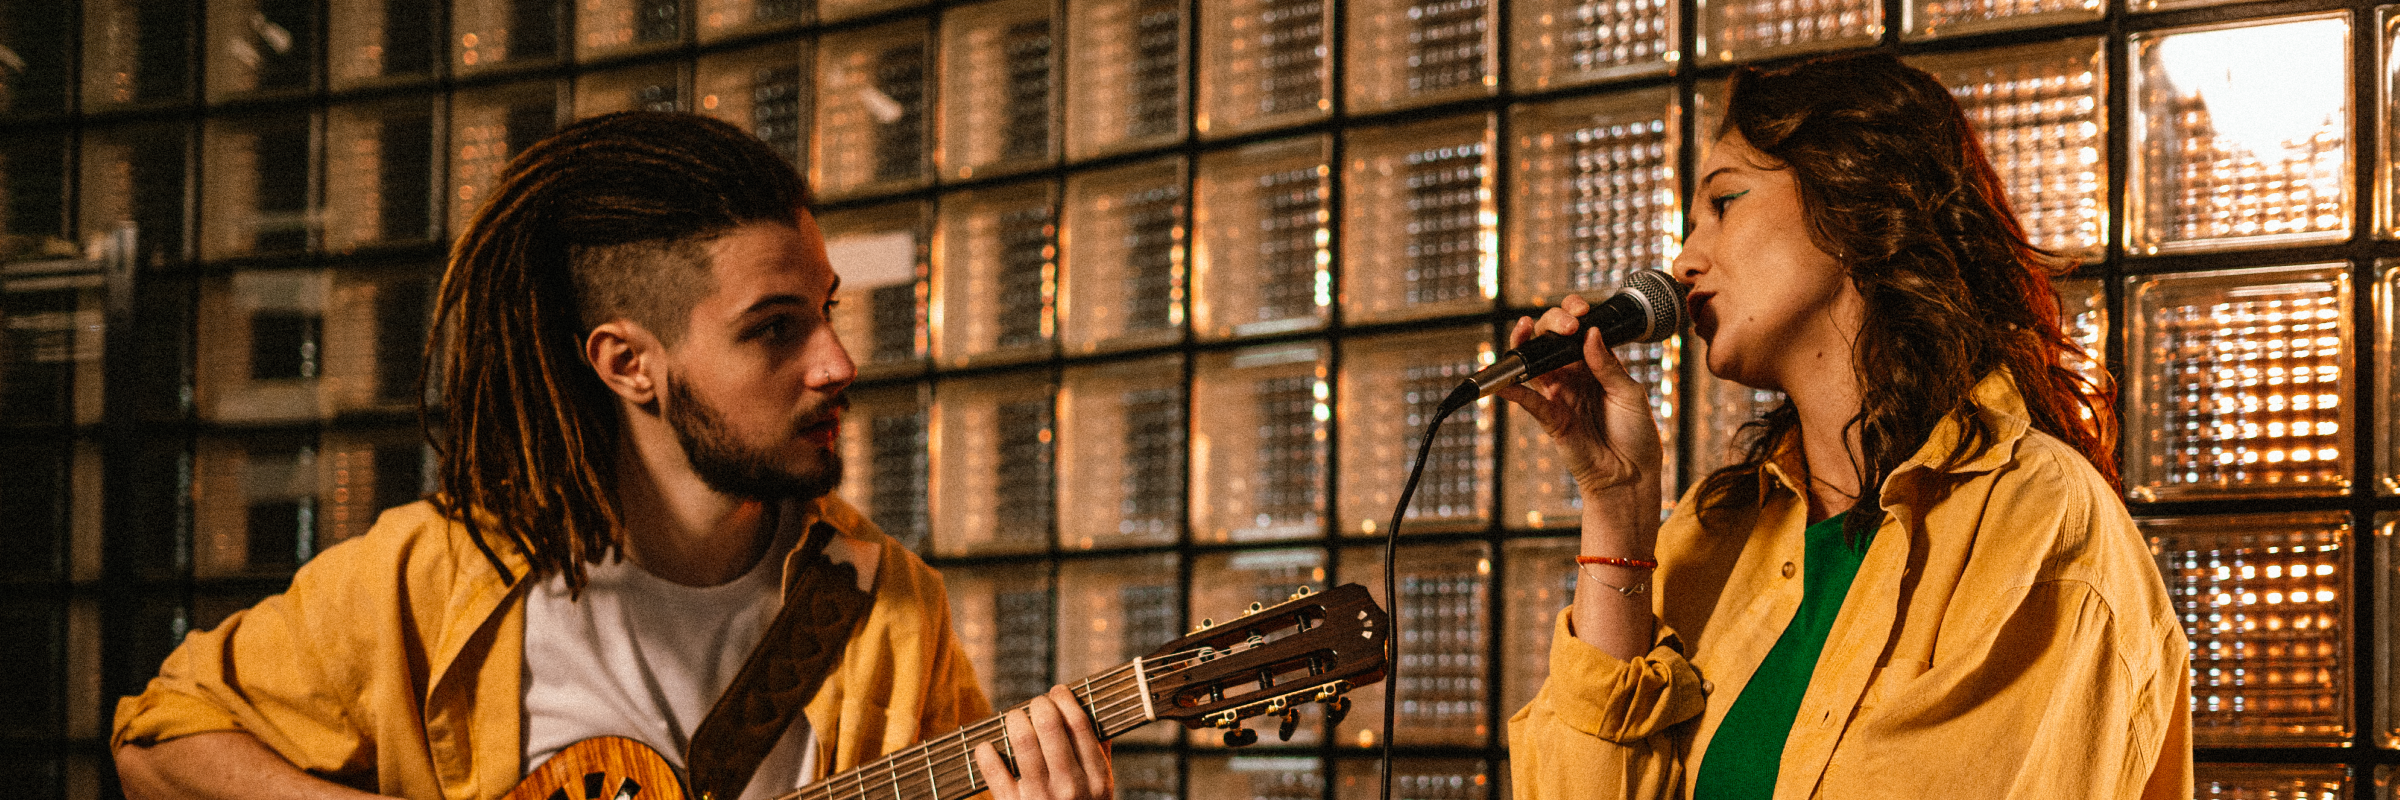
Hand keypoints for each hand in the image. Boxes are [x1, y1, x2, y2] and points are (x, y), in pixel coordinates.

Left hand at [972, 685, 1113, 799]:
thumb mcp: (1101, 791)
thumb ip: (1099, 754)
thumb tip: (1092, 712)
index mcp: (1096, 779)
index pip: (1079, 724)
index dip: (1065, 699)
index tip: (1057, 691)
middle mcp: (1070, 787)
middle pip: (1050, 725)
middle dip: (1039, 705)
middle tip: (1034, 705)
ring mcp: (1040, 798)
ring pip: (1022, 741)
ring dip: (1014, 720)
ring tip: (1013, 718)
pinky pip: (994, 770)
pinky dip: (985, 753)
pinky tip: (986, 747)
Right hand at [1494, 294, 1665, 500]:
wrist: (1631, 474)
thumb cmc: (1636, 434)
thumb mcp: (1629, 392)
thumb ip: (1607, 364)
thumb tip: (1589, 333)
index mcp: (1596, 366)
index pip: (1577, 332)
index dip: (1573, 315)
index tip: (1580, 311)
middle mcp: (1574, 377)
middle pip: (1550, 341)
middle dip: (1552, 323)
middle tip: (1566, 325)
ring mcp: (1559, 396)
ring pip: (1533, 364)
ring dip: (1523, 344)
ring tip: (1523, 329)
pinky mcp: (1550, 418)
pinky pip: (1528, 400)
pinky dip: (1512, 389)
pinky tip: (1505, 380)